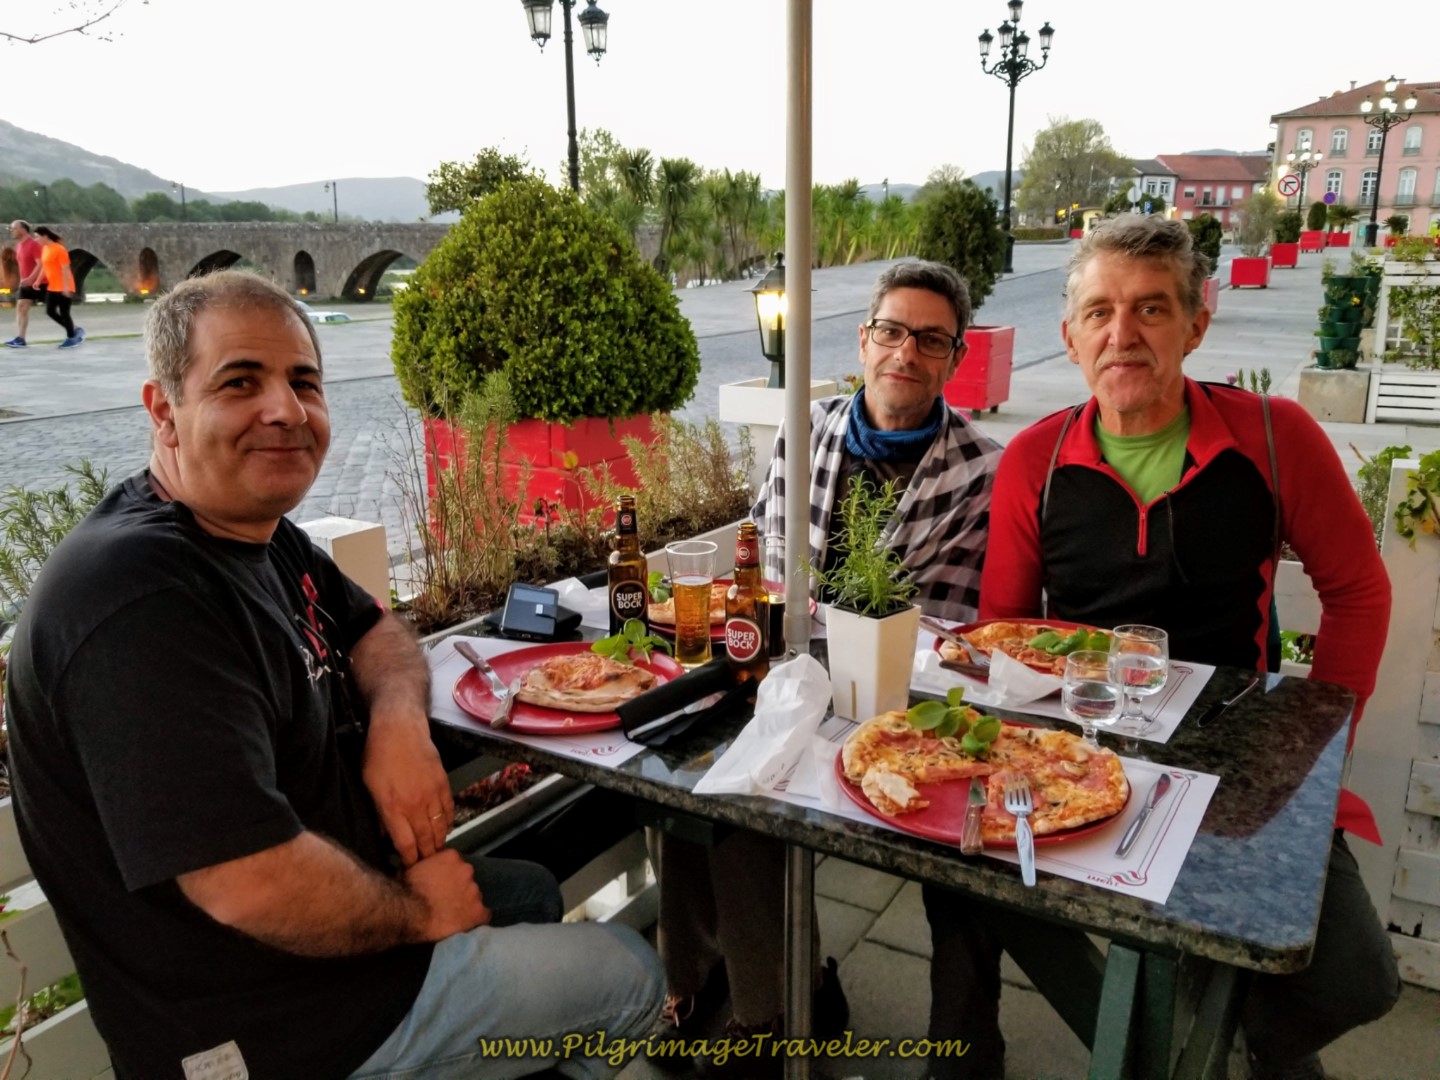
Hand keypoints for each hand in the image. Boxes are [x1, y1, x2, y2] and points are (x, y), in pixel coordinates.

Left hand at [362, 712, 452, 866]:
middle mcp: (415, 805)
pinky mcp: (443, 784)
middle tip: (426, 865)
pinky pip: (449, 810)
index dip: (409, 859)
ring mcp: (432, 794)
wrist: (400, 728)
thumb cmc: (378, 755)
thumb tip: (385, 833)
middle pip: (425, 840)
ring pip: (440, 827)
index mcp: (393, 808)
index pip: (405, 844)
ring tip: (436, 850)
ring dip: (438, 841)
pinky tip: (445, 827)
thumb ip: (379, 813)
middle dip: (426, 855)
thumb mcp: (370, 786)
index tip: (410, 866)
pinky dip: (448, 822)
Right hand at [404, 849, 488, 939]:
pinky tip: (466, 924)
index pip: (455, 864)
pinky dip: (476, 919)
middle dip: (458, 888)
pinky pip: (483, 915)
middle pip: (466, 879)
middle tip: (445, 899)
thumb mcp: (411, 867)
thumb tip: (422, 863)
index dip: (448, 875)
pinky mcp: (479, 912)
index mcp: (452, 857)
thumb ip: (424, 863)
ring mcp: (475, 891)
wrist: (411, 912)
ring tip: (452, 914)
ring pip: (474, 897)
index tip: (441, 884)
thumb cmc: (407, 890)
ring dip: (465, 903)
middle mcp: (467, 870)